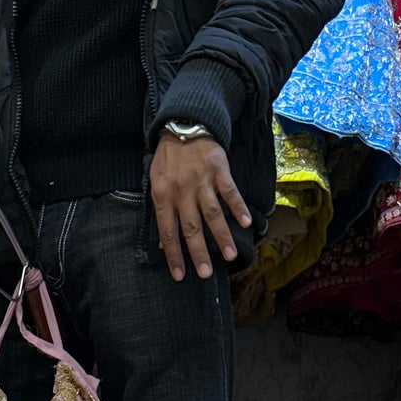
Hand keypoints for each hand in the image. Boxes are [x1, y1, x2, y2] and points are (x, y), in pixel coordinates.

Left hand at [150, 135, 251, 280]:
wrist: (183, 124)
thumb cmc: (168, 159)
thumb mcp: (155, 183)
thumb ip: (160, 212)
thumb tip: (164, 244)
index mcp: (163, 196)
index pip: (168, 232)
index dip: (174, 255)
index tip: (180, 275)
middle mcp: (182, 191)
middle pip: (192, 227)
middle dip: (198, 253)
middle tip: (206, 274)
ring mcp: (202, 181)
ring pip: (212, 214)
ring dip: (222, 237)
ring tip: (229, 256)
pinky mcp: (219, 170)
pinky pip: (230, 192)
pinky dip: (238, 207)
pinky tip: (245, 223)